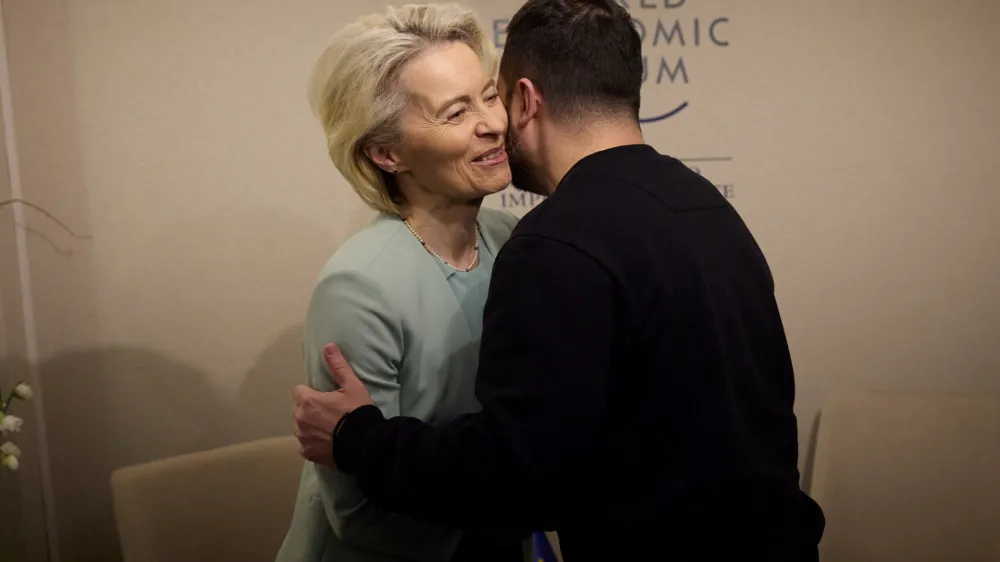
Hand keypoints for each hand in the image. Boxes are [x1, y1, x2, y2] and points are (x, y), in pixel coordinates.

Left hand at [292, 343, 373, 467]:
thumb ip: (338, 366)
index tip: (326, 397)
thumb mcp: (352, 386)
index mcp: (307, 401)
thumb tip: (328, 345)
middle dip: (309, 408)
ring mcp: (302, 438)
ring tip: (328, 427)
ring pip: (300, 426)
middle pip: (298, 408)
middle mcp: (299, 420)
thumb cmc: (358, 412)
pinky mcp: (307, 453)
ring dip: (309, 425)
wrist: (365, 444)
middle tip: (329, 412)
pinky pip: (304, 444)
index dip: (312, 392)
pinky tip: (326, 441)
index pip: (299, 391)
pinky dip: (312, 442)